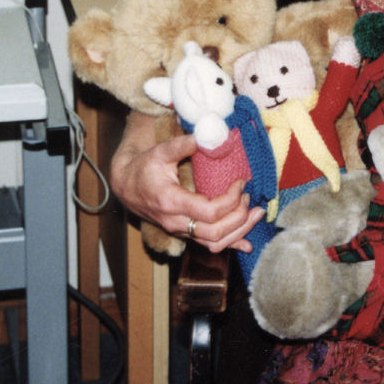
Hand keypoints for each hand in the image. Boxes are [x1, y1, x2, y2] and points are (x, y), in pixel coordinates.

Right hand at [110, 113, 264, 253]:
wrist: (126, 187)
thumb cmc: (144, 168)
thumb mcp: (159, 153)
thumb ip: (181, 145)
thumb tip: (203, 137)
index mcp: (171, 201)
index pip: (209, 211)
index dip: (231, 199)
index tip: (240, 182)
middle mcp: (175, 222)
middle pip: (214, 233)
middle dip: (238, 217)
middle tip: (249, 197)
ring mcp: (180, 231)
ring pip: (214, 244)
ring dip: (239, 231)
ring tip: (257, 214)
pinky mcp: (185, 233)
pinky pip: (209, 246)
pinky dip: (230, 244)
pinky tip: (247, 244)